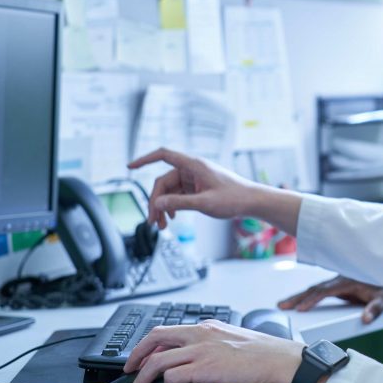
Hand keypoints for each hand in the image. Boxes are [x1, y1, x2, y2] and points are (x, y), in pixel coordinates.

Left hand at [122, 319, 304, 382]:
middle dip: (135, 357)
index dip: (148, 344)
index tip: (140, 357)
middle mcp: (201, 333)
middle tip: (128, 373)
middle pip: (155, 338)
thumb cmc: (264, 354)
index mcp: (207, 326)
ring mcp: (202, 349)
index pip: (167, 329)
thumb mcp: (232, 340)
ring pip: (157, 360)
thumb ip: (212, 344)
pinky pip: (172, 376)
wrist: (280, 360)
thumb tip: (197, 360)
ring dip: (142, 381)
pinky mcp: (205, 367)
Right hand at [128, 147, 257, 227]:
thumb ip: (180, 203)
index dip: (145, 159)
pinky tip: (172, 218)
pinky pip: (178, 195)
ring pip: (170, 190)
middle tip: (153, 222)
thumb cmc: (234, 198)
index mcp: (193, 165)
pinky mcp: (198, 188)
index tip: (130, 166)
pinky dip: (173, 206)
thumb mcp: (205, 203)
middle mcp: (192, 169)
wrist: (252, 202)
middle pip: (163, 181)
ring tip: (161, 226)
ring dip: (163, 207)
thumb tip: (157, 203)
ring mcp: (194, 179)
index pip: (163, 155)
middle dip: (156, 201)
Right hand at [278, 276, 382, 323]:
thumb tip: (365, 319)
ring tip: (284, 305)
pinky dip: (308, 296)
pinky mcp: (340, 287)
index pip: (326, 290)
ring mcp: (340, 282)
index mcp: (350, 281)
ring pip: (316, 288)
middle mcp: (342, 279)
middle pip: (316, 288)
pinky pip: (321, 291)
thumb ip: (377, 308)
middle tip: (282, 305)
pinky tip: (299, 303)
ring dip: (300, 296)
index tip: (300, 308)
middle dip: (298, 296)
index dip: (312, 299)